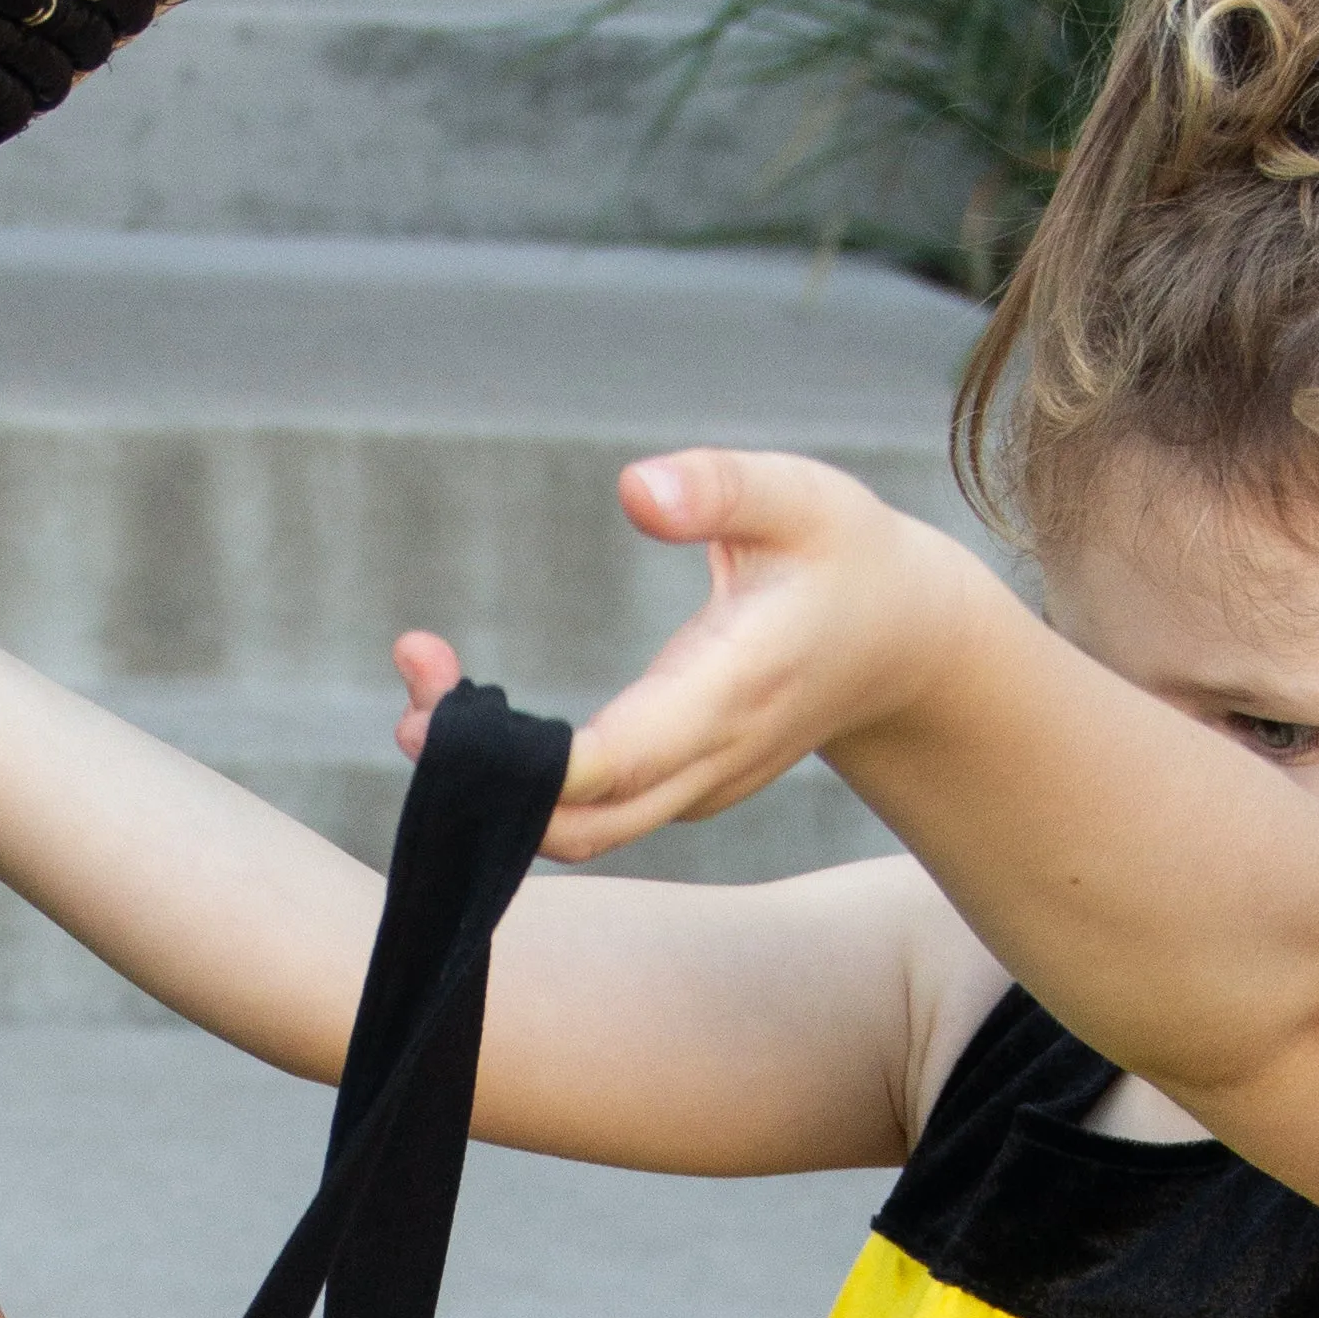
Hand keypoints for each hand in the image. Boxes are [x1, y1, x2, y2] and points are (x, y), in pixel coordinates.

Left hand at [395, 449, 976, 862]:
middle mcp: (710, 762)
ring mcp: (695, 790)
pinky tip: (478, 714)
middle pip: (580, 822)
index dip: (531, 765)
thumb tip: (633, 490)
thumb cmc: (845, 555)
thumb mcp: (799, 495)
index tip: (448, 716)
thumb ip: (718, 487)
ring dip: (496, 787)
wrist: (905, 639)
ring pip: (580, 830)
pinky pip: (594, 813)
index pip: (617, 762)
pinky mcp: (679, 791)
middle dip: (486, 784)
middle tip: (413, 704)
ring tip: (428, 694)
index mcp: (732, 693)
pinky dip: (529, 781)